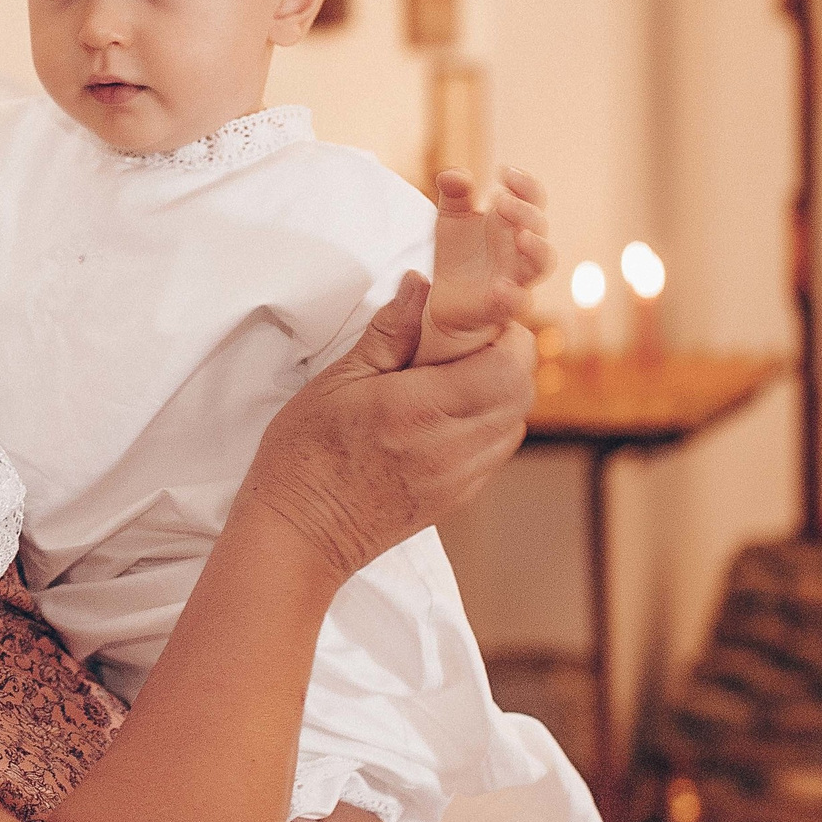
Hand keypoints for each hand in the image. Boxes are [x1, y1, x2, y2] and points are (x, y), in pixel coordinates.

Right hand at [239, 274, 535, 583]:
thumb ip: (388, 332)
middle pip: (521, 392)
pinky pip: (496, 451)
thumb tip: (422, 287)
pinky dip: (488, 423)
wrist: (300, 534)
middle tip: (471, 341)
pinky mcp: (458, 498)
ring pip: (514, 422)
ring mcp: (460, 478)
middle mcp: (451, 448)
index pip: (506, 367)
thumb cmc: (305, 456)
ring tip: (458, 376)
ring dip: (500, 391)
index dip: (504, 334)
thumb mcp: (336, 381)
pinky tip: (449, 413)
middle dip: (507, 357)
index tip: (480, 319)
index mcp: (419, 410)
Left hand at [420, 167, 553, 362]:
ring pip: (543, 263)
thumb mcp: (451, 219)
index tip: (504, 171)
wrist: (446, 300)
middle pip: (539, 226)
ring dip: (537, 248)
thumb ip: (453, 194)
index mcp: (511, 222)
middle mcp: (520, 247)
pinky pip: (521, 302)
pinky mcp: (505, 304)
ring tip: (522, 236)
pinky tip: (500, 287)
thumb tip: (451, 174)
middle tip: (501, 201)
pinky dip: (515, 295)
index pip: (532, 198)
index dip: (525, 184)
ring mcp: (516, 276)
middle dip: (526, 211)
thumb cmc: (459, 254)